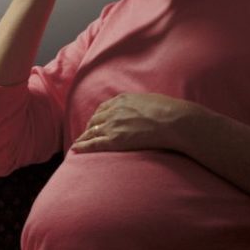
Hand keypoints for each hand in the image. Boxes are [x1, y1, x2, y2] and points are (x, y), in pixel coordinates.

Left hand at [70, 92, 205, 153]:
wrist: (173, 121)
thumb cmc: (169, 111)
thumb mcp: (151, 101)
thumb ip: (140, 104)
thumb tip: (142, 109)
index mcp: (123, 100)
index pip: (104, 108)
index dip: (98, 116)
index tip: (96, 121)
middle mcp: (114, 111)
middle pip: (95, 119)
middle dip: (90, 127)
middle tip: (86, 134)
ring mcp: (113, 126)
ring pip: (91, 132)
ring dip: (84, 137)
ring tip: (78, 144)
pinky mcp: (115, 140)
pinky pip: (94, 144)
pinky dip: (83, 146)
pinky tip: (76, 149)